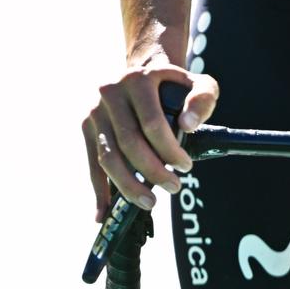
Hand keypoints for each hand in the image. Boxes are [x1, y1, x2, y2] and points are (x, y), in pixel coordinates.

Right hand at [82, 51, 217, 218]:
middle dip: (152, 171)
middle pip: (129, 142)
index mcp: (138, 79)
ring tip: (149, 203)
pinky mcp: (86, 127)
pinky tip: (103, 212)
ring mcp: (95, 111)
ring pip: (108, 157)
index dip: (169, 150)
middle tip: (173, 187)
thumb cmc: (173, 86)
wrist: (140, 76)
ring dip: (128, 185)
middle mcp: (110, 92)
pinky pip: (93, 163)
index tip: (185, 167)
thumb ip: (203, 98)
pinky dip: (98, 190)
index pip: (152, 123)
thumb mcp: (196, 82)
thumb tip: (188, 125)